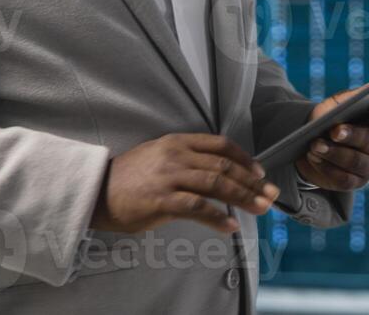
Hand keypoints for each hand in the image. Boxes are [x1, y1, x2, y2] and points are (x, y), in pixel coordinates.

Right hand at [91, 133, 279, 234]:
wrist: (97, 190)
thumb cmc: (130, 177)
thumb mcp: (159, 155)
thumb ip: (186, 159)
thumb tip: (218, 174)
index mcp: (178, 142)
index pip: (220, 145)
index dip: (244, 158)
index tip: (260, 172)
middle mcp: (177, 156)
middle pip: (224, 166)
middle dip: (252, 181)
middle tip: (271, 194)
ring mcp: (170, 177)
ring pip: (217, 184)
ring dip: (243, 197)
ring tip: (261, 208)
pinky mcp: (163, 200)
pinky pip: (198, 208)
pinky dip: (218, 218)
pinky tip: (231, 225)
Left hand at [294, 91, 368, 191]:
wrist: (312, 142)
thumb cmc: (330, 118)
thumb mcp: (336, 104)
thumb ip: (348, 99)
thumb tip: (356, 98)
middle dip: (350, 135)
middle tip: (334, 131)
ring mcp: (368, 166)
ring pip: (355, 162)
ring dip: (334, 153)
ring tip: (315, 145)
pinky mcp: (354, 182)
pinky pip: (343, 179)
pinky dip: (326, 167)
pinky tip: (314, 157)